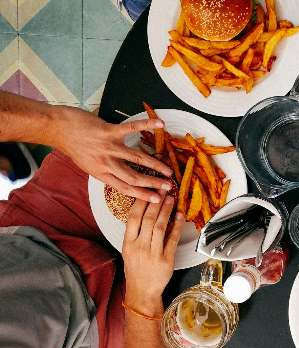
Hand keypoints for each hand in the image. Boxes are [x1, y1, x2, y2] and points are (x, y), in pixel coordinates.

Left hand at [52, 105, 172, 201]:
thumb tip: (121, 174)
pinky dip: (147, 125)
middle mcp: (106, 163)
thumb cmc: (72, 146)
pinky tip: (160, 124)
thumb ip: (105, 170)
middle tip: (168, 187)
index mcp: (101, 174)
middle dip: (153, 183)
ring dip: (155, 164)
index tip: (157, 199)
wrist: (57, 129)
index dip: (143, 195)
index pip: (125, 188)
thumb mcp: (87, 165)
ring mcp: (108, 147)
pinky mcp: (109, 131)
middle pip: (134, 177)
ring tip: (168, 169)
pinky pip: (131, 128)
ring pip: (137, 158)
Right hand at [122, 197, 182, 314]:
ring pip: (160, 227)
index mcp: (128, 243)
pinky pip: (172, 239)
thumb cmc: (135, 270)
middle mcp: (139, 247)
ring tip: (171, 199)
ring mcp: (153, 253)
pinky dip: (177, 226)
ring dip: (167, 211)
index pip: (133, 218)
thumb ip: (135, 233)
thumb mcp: (129, 251)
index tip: (148, 191)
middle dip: (156, 202)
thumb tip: (145, 212)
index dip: (141, 202)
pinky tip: (180, 216)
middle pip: (148, 219)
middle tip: (163, 190)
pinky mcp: (166, 260)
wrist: (142, 292)